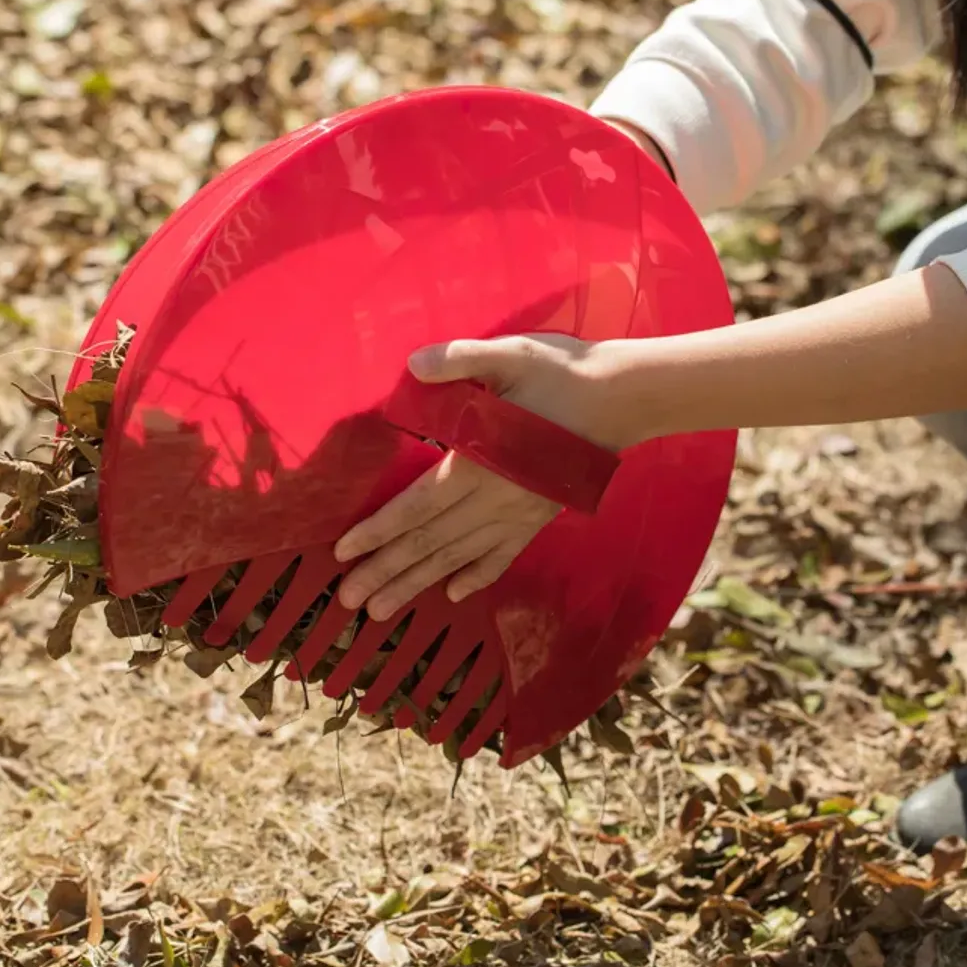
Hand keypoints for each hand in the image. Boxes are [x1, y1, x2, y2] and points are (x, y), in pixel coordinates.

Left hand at [333, 334, 646, 621]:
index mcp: (480, 462)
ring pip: (459, 558)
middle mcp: (496, 499)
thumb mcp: (508, 354)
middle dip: (386, 573)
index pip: (417, 506)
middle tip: (347, 600)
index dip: (379, 531)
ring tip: (381, 611)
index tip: (343, 553)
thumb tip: (413, 366)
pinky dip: (477, 577)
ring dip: (417, 585)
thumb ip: (459, 360)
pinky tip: (455, 595)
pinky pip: (502, 556)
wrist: (624, 399)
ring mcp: (519, 513)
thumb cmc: (561, 373)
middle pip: (430, 543)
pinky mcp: (539, 516)